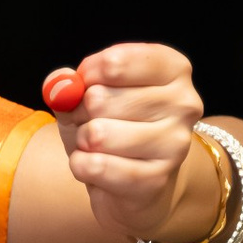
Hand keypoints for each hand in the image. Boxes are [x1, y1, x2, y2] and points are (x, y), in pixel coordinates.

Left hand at [39, 40, 204, 242]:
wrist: (134, 180)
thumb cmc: (113, 125)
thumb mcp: (87, 93)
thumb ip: (70, 83)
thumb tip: (59, 85)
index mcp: (173, 69)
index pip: (114, 62)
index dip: (86, 76)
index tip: (88, 84)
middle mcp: (183, 103)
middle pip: (98, 99)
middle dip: (81, 113)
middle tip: (93, 122)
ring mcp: (174, 143)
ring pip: (97, 135)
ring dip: (83, 142)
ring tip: (97, 146)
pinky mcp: (156, 179)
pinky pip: (96, 167)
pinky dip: (82, 166)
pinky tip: (97, 167)